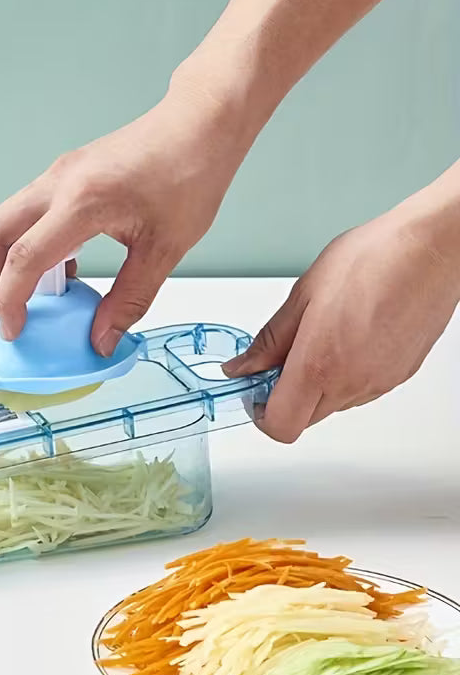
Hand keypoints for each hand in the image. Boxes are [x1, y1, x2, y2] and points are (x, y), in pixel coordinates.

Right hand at [0, 86, 249, 355]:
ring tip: (8, 299)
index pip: (24, 259)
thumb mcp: (165, 249)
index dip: (10, 302)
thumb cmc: (190, 172)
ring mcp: (59, 175)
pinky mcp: (67, 175)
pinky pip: (27, 213)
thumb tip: (102, 339)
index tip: (11, 331)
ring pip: (3, 220)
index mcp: (81, 202)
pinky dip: (21, 244)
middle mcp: (59, 183)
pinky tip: (50, 273)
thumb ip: (129, 300)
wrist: (200, 123)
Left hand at [223, 207, 459, 442]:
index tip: (255, 388)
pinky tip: (345, 339)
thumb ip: (270, 340)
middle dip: (285, 396)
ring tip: (319, 339)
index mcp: (319, 366)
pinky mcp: (399, 376)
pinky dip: (343, 376)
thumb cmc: (373, 261)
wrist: (431, 249)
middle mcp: (352, 383)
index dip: (260, 413)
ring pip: (332, 406)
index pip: (280, 425)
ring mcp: (379, 384)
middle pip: (304, 419)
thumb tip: (243, 366)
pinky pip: (360, 391)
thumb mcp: (303, 295)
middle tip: (281, 360)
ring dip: (315, 386)